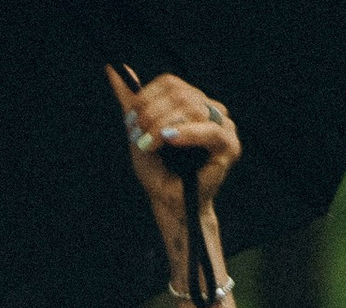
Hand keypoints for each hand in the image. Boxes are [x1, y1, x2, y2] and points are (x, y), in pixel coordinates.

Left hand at [103, 67, 241, 249]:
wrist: (168, 201)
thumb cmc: (158, 169)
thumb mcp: (139, 129)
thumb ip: (131, 101)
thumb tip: (115, 68)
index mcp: (193, 102)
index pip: (170, 83)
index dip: (146, 98)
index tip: (132, 121)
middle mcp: (210, 109)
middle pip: (180, 93)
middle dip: (152, 114)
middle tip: (139, 136)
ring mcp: (223, 125)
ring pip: (192, 108)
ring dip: (163, 125)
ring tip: (151, 145)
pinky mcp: (230, 145)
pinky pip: (210, 131)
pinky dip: (187, 133)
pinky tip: (170, 139)